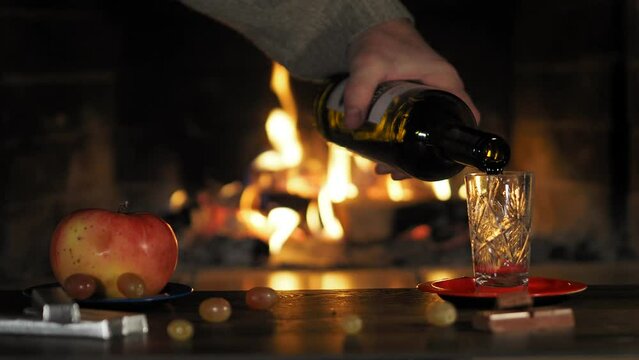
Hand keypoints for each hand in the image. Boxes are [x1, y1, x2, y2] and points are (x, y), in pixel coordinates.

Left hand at [344, 19, 479, 179]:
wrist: (373, 28)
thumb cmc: (380, 41)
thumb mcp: (368, 66)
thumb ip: (358, 92)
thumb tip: (352, 124)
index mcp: (444, 82)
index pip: (466, 114)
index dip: (460, 139)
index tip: (440, 160)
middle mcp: (440, 91)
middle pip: (443, 130)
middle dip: (423, 155)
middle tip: (399, 173)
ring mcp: (428, 96)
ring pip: (427, 131)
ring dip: (409, 152)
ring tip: (386, 170)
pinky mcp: (414, 100)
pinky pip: (415, 124)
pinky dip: (402, 141)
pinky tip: (383, 154)